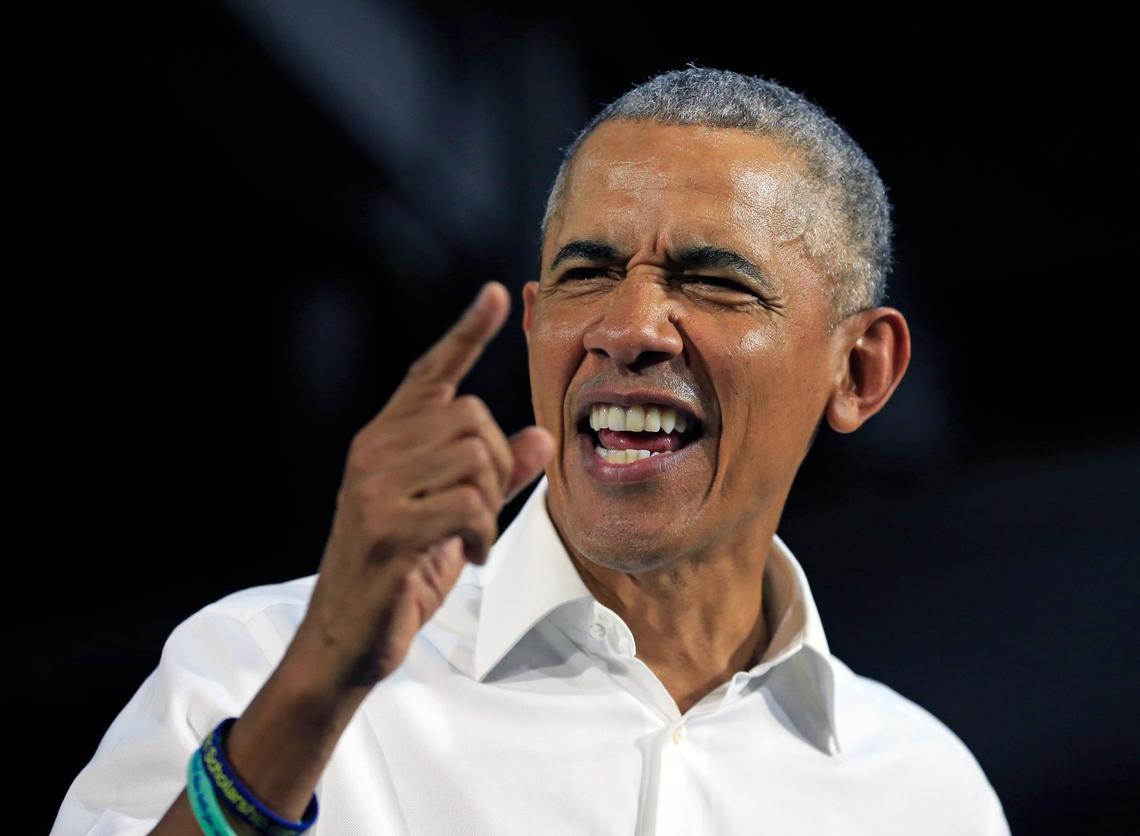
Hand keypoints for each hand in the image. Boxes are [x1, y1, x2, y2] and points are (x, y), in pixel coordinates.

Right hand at [288, 281, 554, 693]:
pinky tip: (470, 555)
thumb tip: (540, 437)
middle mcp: (374, 453)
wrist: (343, 641)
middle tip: (480, 511)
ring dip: (489, 506)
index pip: (430, 373)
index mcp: (384, 442)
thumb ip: (495, 478)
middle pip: (471, 418)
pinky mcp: (388, 529)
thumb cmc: (398, 575)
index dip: (465, 334)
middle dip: (495, 464)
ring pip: (474, 460)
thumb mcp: (453, 521)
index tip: (494, 294)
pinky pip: (468, 506)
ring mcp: (376, 489)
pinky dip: (483, 533)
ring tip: (470, 539)